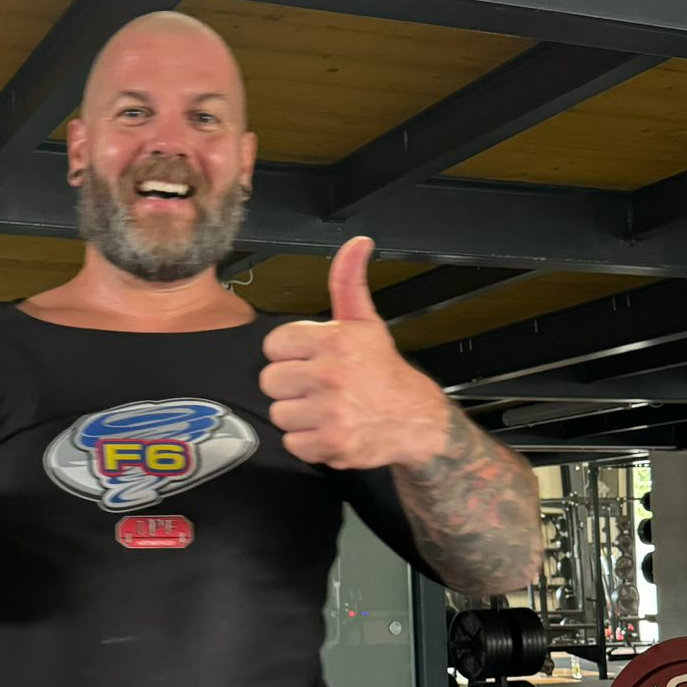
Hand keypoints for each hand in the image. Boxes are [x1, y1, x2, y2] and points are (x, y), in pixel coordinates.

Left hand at [260, 237, 451, 471]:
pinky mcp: (331, 444)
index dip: (290, 354)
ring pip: (278, 413)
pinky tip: (329, 430)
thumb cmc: (384, 371)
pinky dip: (308, 443)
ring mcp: (330, 411)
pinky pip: (291, 443)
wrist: (416, 421)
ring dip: (298, 416)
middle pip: (270, 381)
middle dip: (291, 386)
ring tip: (326, 409)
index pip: (274, 345)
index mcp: (334, 339)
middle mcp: (331, 374)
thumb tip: (357, 243)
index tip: (312, 360)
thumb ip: (349, 282)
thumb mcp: (365, 322)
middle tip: (320, 387)